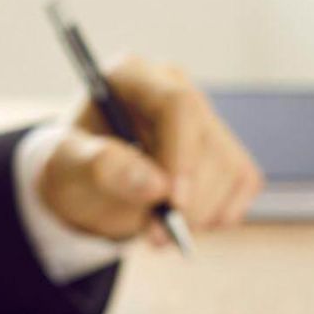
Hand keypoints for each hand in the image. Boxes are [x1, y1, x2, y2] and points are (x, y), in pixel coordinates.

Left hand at [37, 57, 262, 244]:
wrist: (91, 187)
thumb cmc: (77, 171)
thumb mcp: (69, 171)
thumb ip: (103, 169)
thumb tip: (156, 186)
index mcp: (132, 76)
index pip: (178, 105)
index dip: (182, 157)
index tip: (173, 204)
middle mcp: (175, 87)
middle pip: (208, 142)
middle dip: (188, 200)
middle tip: (156, 237)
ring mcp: (205, 117)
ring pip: (230, 167)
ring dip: (200, 214)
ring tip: (158, 231)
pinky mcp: (226, 148)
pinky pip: (244, 183)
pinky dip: (220, 214)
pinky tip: (186, 220)